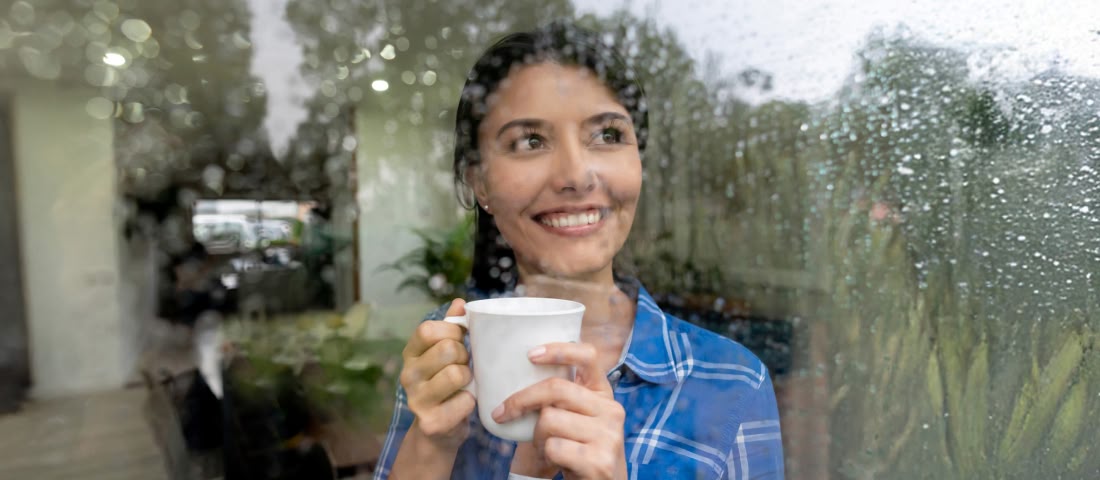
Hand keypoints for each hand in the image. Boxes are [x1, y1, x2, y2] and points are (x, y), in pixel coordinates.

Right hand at [398, 299, 475, 448]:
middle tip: (463, 365)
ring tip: (464, 384)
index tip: (460, 340)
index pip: (427, 329)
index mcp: (410, 354)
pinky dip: (471, 402)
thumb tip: (460, 302)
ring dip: (468, 379)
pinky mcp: (431, 422)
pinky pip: (465, 401)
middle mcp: (407, 375)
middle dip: (464, 355)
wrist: (437, 432)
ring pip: (457, 374)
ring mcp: (416, 400)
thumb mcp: (445, 354)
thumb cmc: (446, 384)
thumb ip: (452, 328)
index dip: (452, 331)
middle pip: (447, 349)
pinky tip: (463, 404)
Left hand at [494, 342, 627, 479]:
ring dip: (537, 436)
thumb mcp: (575, 418)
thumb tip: (512, 373)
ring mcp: (609, 436)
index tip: (531, 355)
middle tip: (502, 412)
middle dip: (522, 400)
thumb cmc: (576, 450)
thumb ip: (560, 397)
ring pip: (550, 420)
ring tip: (546, 447)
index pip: (588, 356)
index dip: (559, 350)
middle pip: (556, 389)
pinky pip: (554, 447)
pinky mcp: (599, 461)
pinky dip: (546, 456)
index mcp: (603, 393)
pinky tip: (557, 462)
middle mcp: (612, 410)